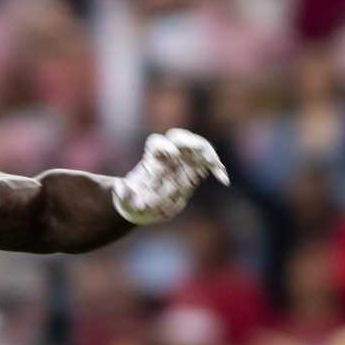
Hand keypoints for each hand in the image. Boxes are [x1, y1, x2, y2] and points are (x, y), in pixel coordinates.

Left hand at [112, 128, 228, 224]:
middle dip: (188, 141)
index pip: (157, 143)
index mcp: (151, 159)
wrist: (147, 207)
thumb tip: (120, 186)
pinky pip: (209, 164)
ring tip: (216, 165)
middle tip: (198, 150)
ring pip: (197, 147)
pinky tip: (223, 179)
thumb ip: (123, 195)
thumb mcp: (126, 201)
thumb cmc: (134, 202)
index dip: (164, 146)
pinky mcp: (195, 169)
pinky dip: (217, 168)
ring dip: (207, 153)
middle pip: (179, 138)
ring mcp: (183, 159)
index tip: (172, 155)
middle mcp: (168, 154)